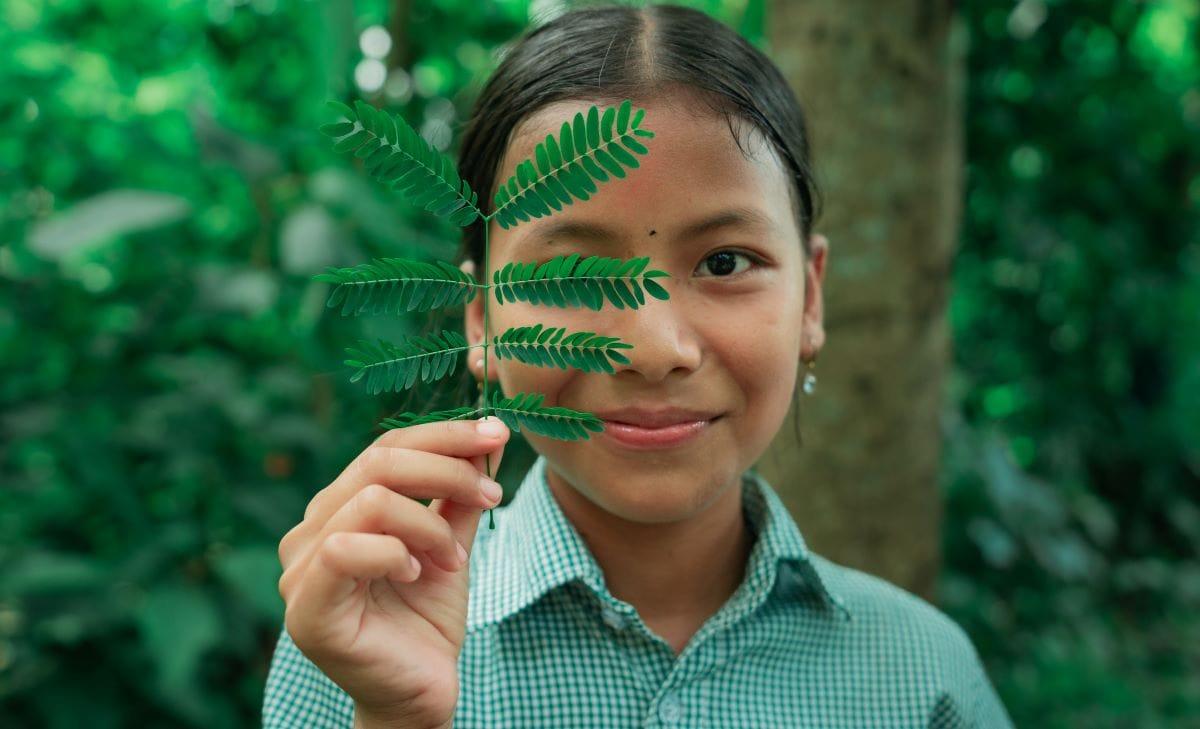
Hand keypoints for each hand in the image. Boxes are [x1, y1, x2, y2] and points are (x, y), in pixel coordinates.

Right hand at [277, 417, 508, 728]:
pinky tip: (417, 575)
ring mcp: (300, 570)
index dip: (443, 434)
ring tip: (455, 559)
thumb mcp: (450, 543)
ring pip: (369, 501)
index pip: (386, 447)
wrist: (421, 691)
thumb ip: (458, 495)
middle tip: (493, 495)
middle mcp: (309, 532)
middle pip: (378, 462)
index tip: (498, 434)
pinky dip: (394, 553)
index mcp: (338, 509)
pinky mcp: (306, 608)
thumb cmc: (426, 619)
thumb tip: (489, 437)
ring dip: (429, 525)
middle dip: (447, 469)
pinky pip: (344, 550)